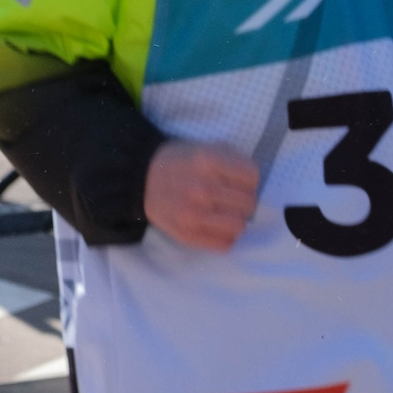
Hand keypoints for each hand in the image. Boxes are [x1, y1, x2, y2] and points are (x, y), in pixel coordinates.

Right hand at [143, 142, 259, 250]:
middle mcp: (200, 188)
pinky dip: (224, 237)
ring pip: (239, 227)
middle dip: (242, 200)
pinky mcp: (186, 235)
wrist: (137, 179)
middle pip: (249, 204)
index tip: (236, 181)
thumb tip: (254, 182)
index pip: (252, 177)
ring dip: (235, 221)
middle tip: (229, 198)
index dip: (247, 179)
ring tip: (223, 214)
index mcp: (206, 161)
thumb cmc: (177, 162)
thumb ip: (231, 158)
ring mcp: (192, 214)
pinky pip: (224, 244)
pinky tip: (214, 226)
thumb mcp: (203, 148)